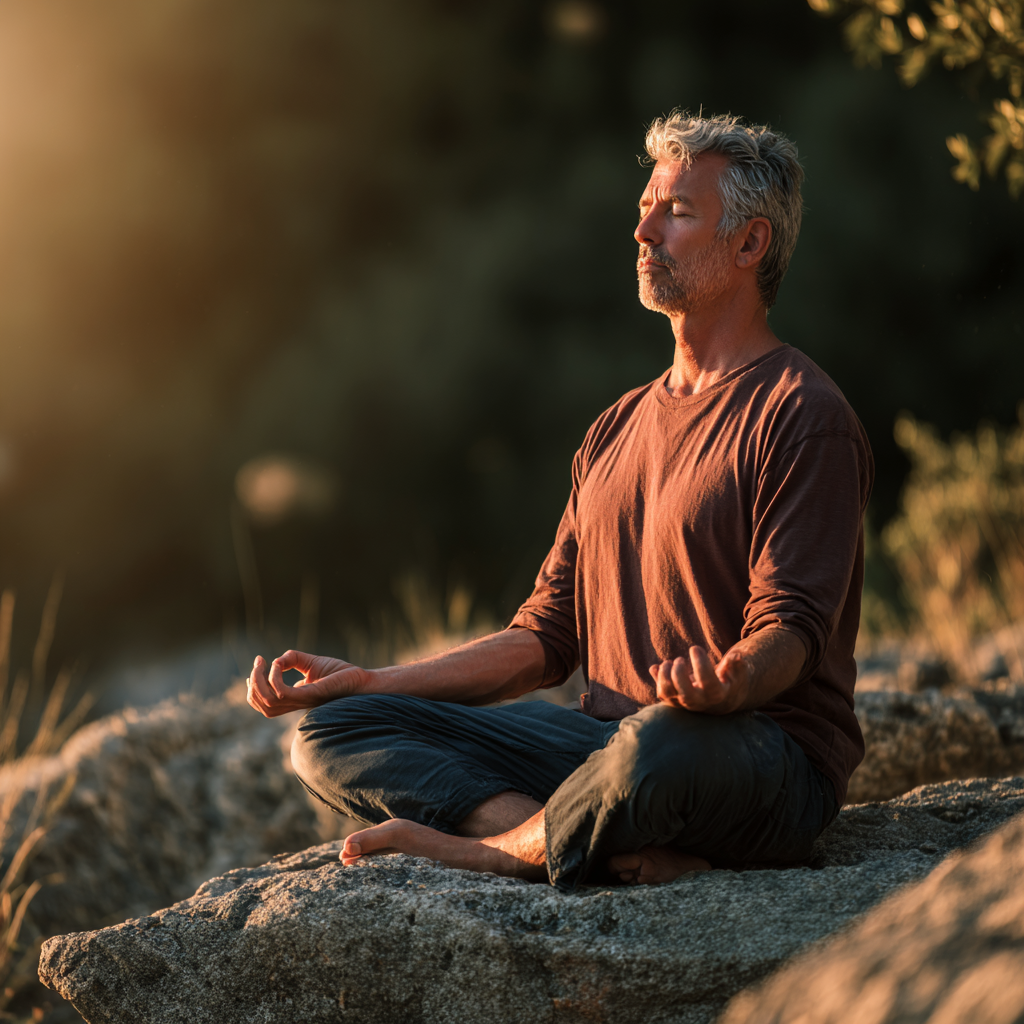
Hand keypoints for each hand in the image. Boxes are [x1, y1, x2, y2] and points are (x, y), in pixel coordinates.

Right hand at [246, 650, 369, 717]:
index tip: (256, 668)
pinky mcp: (312, 695)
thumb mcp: (311, 663)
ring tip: (262, 664)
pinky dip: (274, 678)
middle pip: (264, 707)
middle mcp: (296, 704)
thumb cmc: (340, 673)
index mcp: (294, 699)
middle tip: (257, 663)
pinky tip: (277, 665)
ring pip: (269, 702)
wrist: (362, 679)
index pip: (266, 705)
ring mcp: (303, 701)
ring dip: (259, 682)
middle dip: (253, 686)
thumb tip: (276, 661)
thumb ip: (292, 659)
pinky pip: (283, 693)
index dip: (254, 690)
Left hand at [648, 645, 751, 714]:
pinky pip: (661, 694)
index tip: (695, 647)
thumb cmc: (731, 682)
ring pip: (668, 695)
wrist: (723, 701)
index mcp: (717, 694)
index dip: (700, 663)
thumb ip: (738, 665)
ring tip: (668, 662)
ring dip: (663, 676)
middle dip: (679, 674)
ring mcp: (685, 703)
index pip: (706, 681)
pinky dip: (656, 679)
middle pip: (685, 694)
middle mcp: (699, 702)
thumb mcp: (739, 674)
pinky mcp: (674, 701)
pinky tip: (656, 667)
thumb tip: (735, 656)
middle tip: (679, 659)